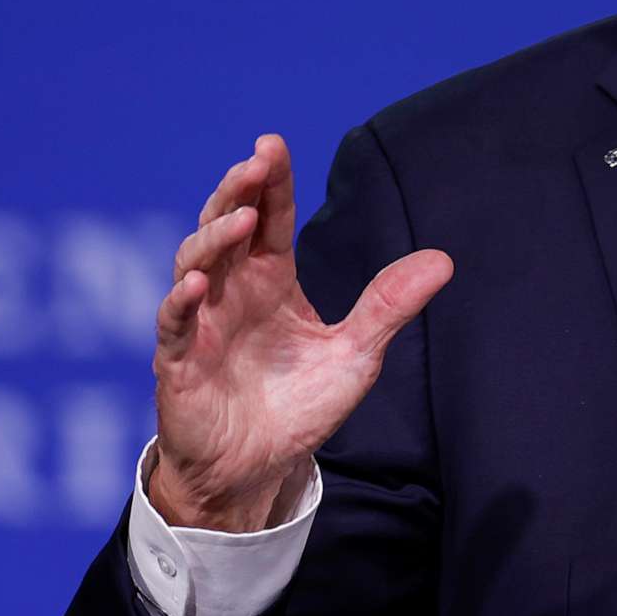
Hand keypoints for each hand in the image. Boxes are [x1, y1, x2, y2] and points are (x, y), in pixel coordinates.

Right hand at [151, 135, 451, 531]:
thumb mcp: (354, 354)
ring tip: (240, 220)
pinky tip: (196, 283)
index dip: (270, 181)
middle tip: (255, 163)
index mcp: (270, 279)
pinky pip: (173, 323)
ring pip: (195, 262)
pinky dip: (180, 300)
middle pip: (226, 225)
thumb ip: (388, 305)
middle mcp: (232, 290)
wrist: (259, 470)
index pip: (270, 217)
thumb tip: (443, 259)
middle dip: (237, 191)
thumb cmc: (298, 407)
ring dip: (213, 238)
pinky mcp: (179, 361)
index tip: (273, 145)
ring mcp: (201, 322)